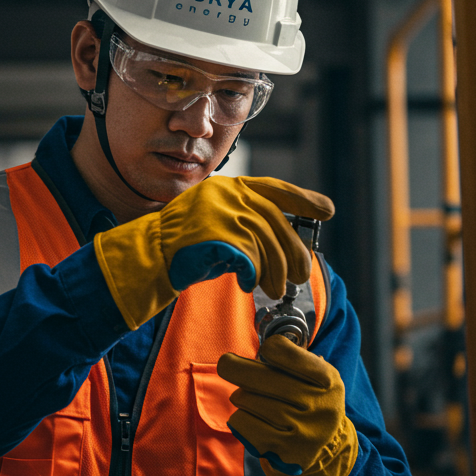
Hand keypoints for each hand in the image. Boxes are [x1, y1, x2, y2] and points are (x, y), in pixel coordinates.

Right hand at [93, 176, 333, 329]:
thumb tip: (283, 238)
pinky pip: (248, 260)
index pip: (274, 188)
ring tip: (273, 289)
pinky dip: (252, 276)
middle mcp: (226, 195)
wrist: (148, 256)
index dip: (304, 198)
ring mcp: (220, 214)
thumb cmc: (184, 245)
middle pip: (277, 223)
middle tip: (298, 275)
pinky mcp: (215, 237)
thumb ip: (246, 220)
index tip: (327, 210)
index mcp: (228, 187)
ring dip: (274, 272)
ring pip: (266, 244)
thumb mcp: (217, 222)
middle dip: (292, 253)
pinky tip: (246, 284)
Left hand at [218, 335, 357, 475]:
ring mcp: (301, 430)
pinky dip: (240, 417)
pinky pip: (242, 422)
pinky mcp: (282, 449)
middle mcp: (318, 405)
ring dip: (242, 397)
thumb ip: (292, 358)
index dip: (272, 348)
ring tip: (252, 400)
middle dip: (235, 368)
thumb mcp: (315, 376)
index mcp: (327, 379)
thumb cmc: (309, 400)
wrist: (325, 448)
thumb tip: (256, 347)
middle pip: (260, 377)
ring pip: (247, 400)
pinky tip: (252, 419)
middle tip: (226, 364)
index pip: (286, 352)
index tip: (268, 351)